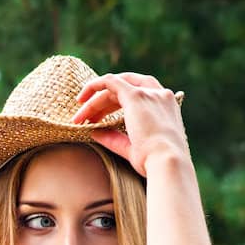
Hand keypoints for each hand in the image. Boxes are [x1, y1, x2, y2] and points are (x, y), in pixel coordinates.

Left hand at [70, 71, 189, 176]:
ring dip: (94, 101)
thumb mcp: (132, 148)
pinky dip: (94, 85)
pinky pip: (111, 81)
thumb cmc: (154, 161)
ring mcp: (149, 93)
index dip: (116, 102)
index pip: (139, 94)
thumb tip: (94, 133)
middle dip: (102, 103)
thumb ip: (115, 138)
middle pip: (125, 89)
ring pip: (114, 87)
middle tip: (84, 119)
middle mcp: (159, 95)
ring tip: (78, 118)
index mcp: (165, 107)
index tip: (99, 117)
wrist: (167, 162)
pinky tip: (81, 98)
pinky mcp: (136, 96)